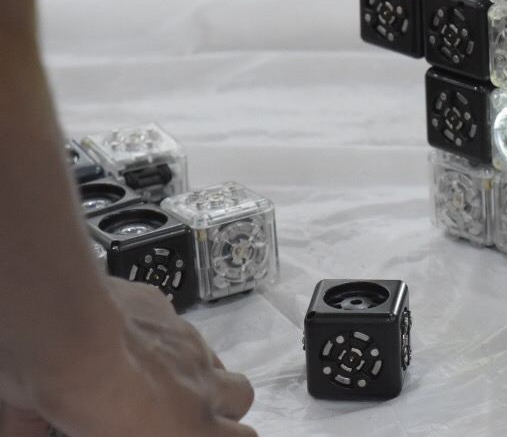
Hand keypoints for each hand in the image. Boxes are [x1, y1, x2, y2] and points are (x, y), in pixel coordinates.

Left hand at [10, 279, 254, 436]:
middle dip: (226, 406)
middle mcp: (200, 384)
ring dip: (194, 372)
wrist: (69, 335)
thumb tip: (36, 432)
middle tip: (186, 413)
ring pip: (211, 358)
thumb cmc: (77, 401)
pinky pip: (173, 325)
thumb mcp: (60, 429)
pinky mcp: (165, 309)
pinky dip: (158, 336)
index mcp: (188, 428)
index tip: (209, 436)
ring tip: (153, 376)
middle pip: (243, 396)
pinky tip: (126, 338)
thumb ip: (53, 430)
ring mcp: (187, 342)